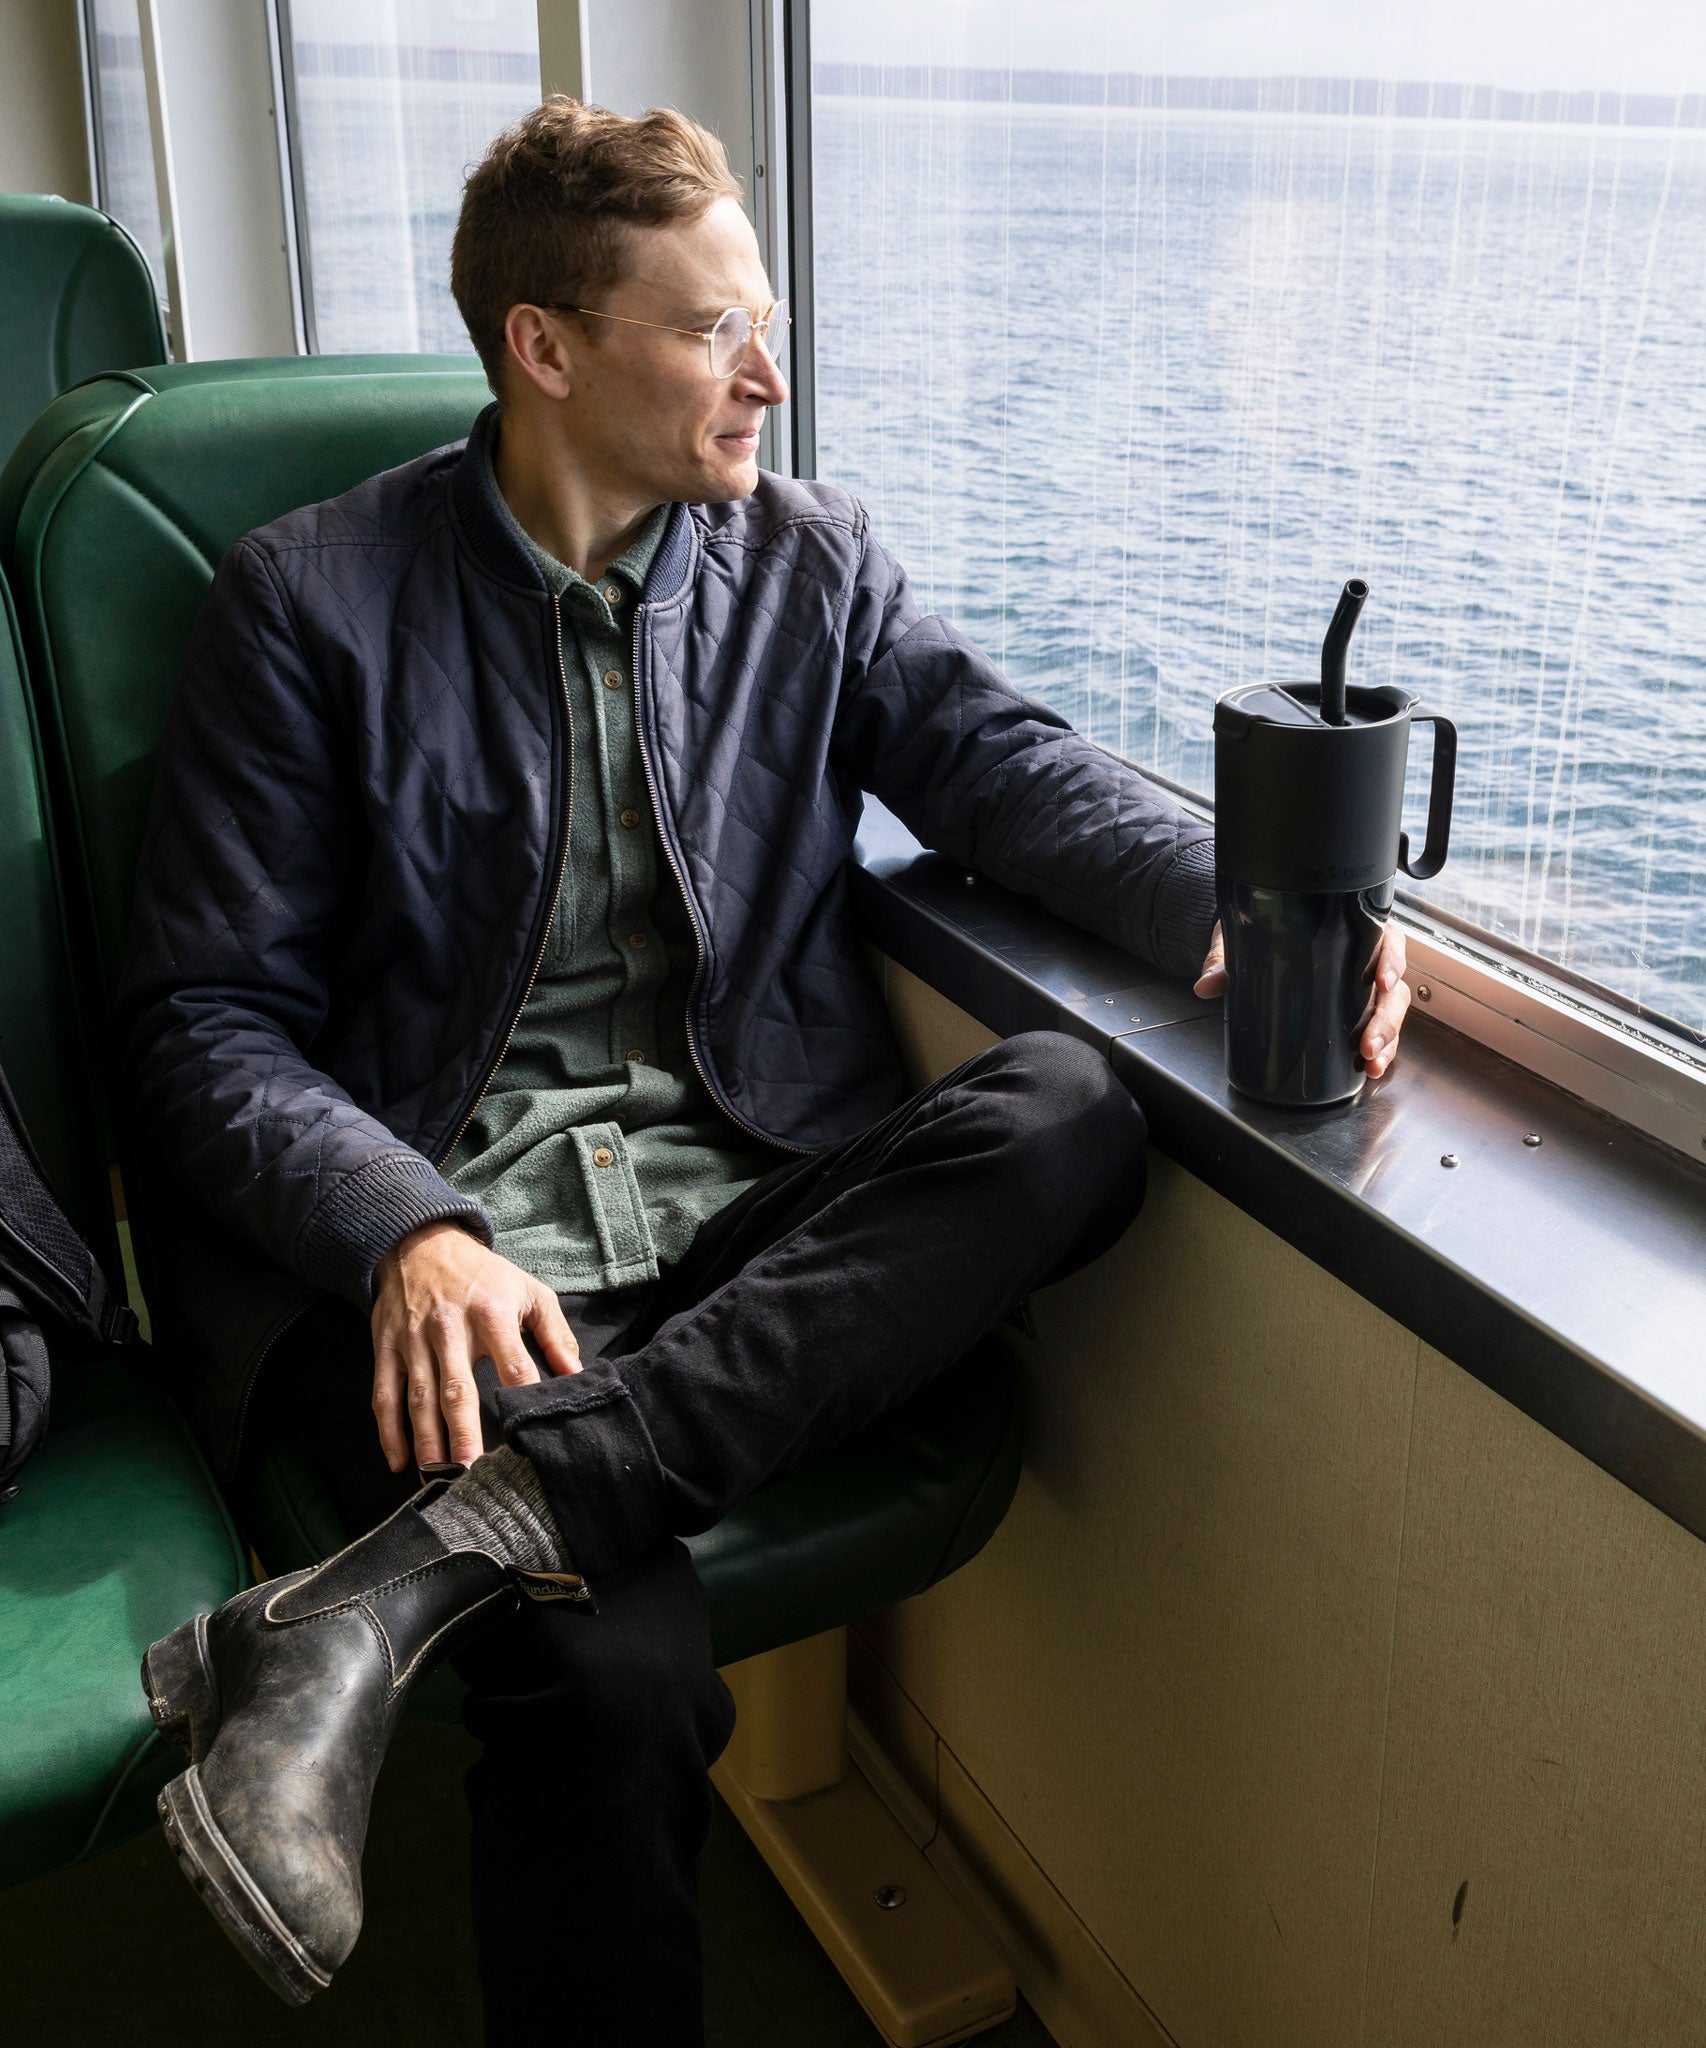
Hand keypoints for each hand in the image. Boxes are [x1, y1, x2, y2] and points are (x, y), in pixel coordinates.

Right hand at [370, 1223, 579, 1472]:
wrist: (421, 1243)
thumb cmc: (484, 1276)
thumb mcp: (529, 1291)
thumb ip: (556, 1334)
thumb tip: (576, 1376)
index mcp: (492, 1315)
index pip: (513, 1365)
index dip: (520, 1399)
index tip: (527, 1436)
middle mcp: (451, 1330)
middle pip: (458, 1390)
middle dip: (464, 1435)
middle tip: (471, 1475)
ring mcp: (414, 1340)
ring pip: (419, 1398)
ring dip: (427, 1441)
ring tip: (439, 1478)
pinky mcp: (387, 1347)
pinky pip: (385, 1394)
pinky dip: (388, 1431)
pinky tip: (398, 1461)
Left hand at [1192, 920, 1413, 1079]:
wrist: (1248, 939)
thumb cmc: (1257, 930)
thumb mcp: (1240, 937)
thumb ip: (1224, 959)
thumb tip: (1206, 986)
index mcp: (1348, 930)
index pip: (1386, 938)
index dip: (1392, 959)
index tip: (1382, 980)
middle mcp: (1362, 958)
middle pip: (1392, 987)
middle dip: (1386, 1018)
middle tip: (1368, 1042)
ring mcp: (1359, 988)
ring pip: (1389, 1012)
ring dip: (1387, 1039)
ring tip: (1370, 1061)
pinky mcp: (1351, 1010)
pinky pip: (1376, 1029)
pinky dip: (1378, 1050)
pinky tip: (1369, 1068)